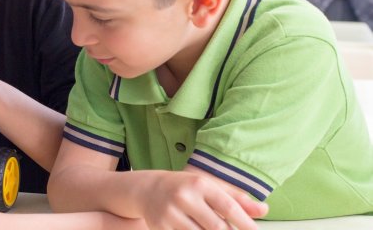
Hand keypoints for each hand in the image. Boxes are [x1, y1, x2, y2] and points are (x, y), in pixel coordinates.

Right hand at [141, 171, 267, 229]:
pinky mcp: (160, 227)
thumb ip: (237, 199)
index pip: (228, 207)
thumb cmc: (185, 188)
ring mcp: (170, 213)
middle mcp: (184, 197)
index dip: (246, 224)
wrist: (147, 189)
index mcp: (199, 184)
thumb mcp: (210, 187)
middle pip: (217, 227)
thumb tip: (263, 210)